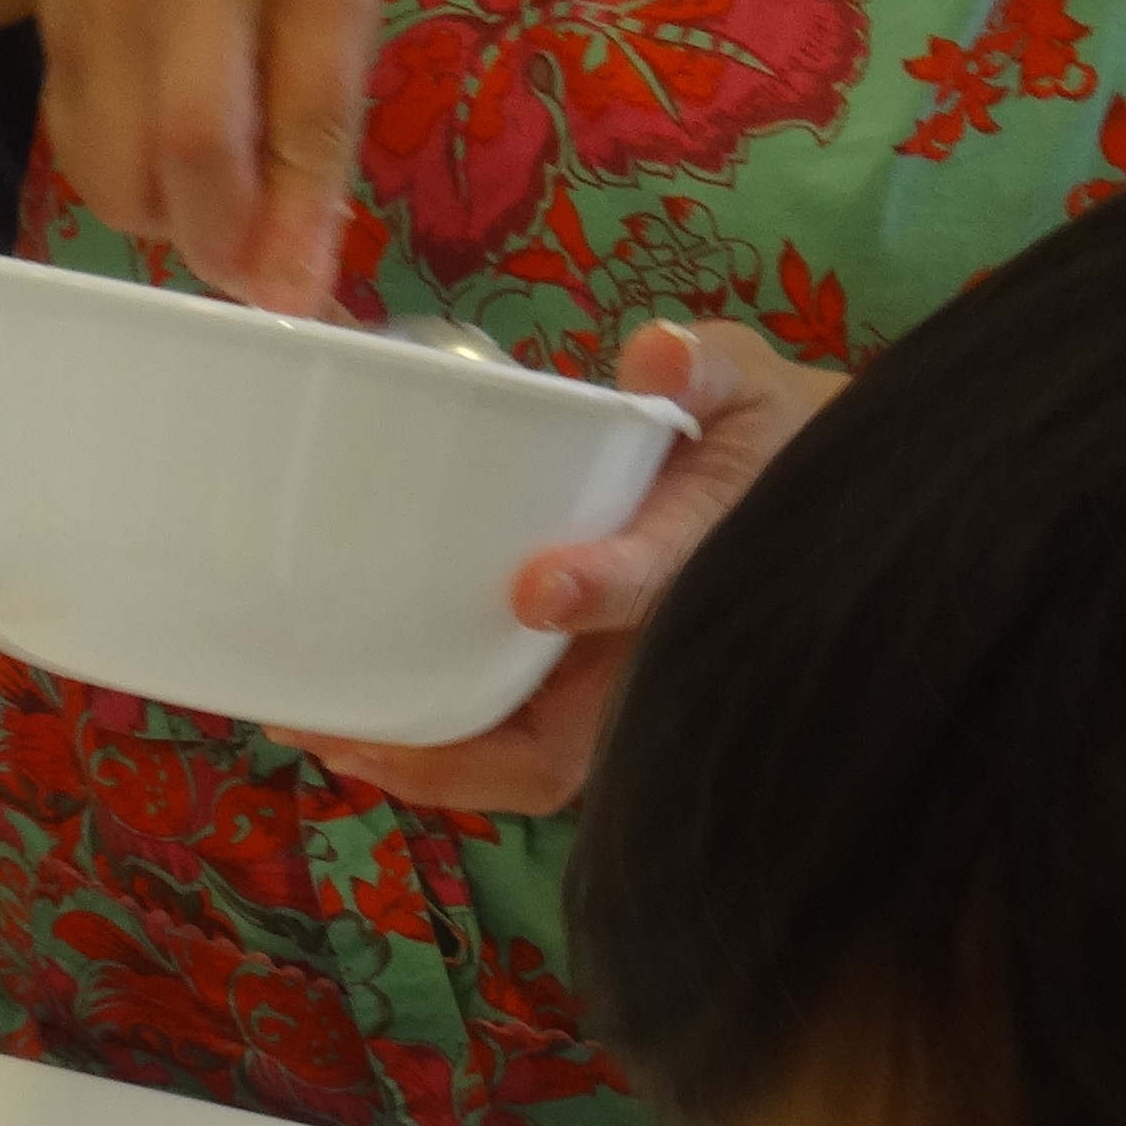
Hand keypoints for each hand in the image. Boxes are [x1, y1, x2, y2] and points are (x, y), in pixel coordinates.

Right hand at [36, 0, 384, 313]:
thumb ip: (328, 109)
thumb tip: (298, 272)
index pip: (308, 114)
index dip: (299, 224)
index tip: (295, 300)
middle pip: (193, 147)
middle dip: (219, 242)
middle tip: (242, 267)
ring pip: (120, 168)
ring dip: (164, 224)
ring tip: (200, 202)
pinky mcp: (57, 27)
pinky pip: (78, 152)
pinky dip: (120, 190)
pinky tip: (152, 161)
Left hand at [291, 321, 842, 811]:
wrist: (802, 505)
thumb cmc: (765, 440)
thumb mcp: (745, 388)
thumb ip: (704, 371)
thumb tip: (659, 360)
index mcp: (715, 575)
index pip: (667, 590)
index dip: (610, 591)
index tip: (539, 586)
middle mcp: (663, 665)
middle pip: (567, 750)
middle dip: (458, 754)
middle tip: (345, 731)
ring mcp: (621, 699)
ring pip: (527, 765)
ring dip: (428, 761)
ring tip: (322, 729)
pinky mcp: (584, 700)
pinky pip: (509, 743)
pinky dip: (436, 745)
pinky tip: (354, 722)